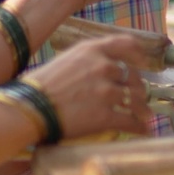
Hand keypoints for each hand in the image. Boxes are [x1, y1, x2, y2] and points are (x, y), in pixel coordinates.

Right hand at [21, 34, 153, 138]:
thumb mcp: (65, 61)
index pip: (125, 44)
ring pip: (135, 99)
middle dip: (138, 88)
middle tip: (139, 97)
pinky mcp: (105, 115)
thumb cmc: (39, 86)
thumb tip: (101, 71)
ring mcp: (106, 91)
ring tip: (145, 116)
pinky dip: (138, 127)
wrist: (28, 109)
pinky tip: (142, 131)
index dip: (138, 54)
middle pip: (132, 76)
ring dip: (142, 108)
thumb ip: (86, 62)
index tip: (143, 63)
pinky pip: (130, 121)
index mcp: (92, 50)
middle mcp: (103, 67)